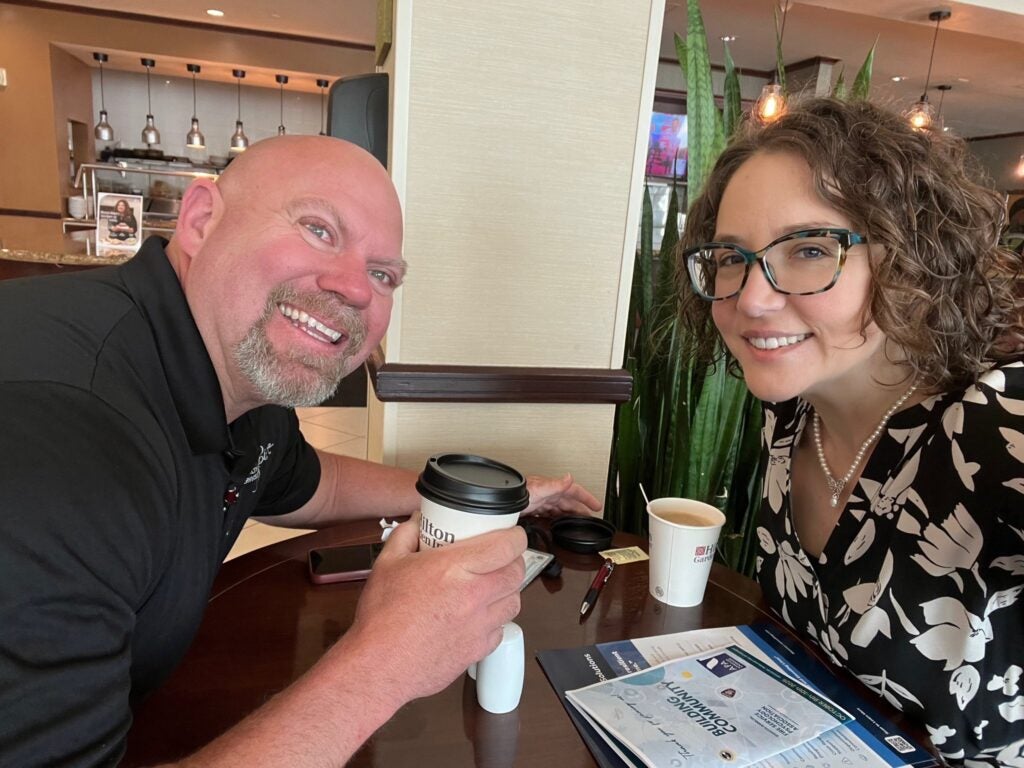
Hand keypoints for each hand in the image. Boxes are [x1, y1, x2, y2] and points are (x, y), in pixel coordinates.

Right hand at [342, 516, 526, 701]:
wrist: (379, 665)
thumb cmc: (382, 616)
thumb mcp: (387, 563)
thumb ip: (406, 534)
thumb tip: (420, 521)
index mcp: (454, 568)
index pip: (507, 546)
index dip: (515, 536)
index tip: (510, 535)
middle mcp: (475, 595)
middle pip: (517, 572)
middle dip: (512, 561)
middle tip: (498, 559)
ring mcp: (480, 625)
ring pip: (514, 601)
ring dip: (506, 591)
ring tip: (489, 587)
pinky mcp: (478, 650)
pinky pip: (501, 629)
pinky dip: (495, 621)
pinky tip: (476, 617)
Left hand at [523, 473, 601, 517]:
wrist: (505, 502)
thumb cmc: (520, 493)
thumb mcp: (540, 489)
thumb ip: (555, 485)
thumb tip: (569, 478)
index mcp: (553, 488)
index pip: (575, 491)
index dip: (587, 498)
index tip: (597, 505)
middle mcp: (549, 493)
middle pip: (570, 501)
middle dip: (581, 509)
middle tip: (591, 518)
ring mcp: (542, 501)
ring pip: (561, 508)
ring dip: (570, 515)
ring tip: (577, 523)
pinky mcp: (534, 509)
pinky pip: (550, 514)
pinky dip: (557, 519)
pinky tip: (557, 524)